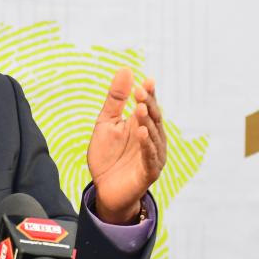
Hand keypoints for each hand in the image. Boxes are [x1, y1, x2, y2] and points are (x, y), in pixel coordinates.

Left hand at [87, 68, 166, 224]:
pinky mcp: (149, 172)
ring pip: (154, 136)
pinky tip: (142, 134)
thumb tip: (126, 69)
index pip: (149, 105)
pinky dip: (148, 145)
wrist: (104, 189)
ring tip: (140, 108)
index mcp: (143, 125)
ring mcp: (153, 155)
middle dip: (148, 104)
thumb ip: (116, 99)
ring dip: (147, 122)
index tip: (146, 81)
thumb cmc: (107, 156)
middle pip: (154, 118)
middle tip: (140, 91)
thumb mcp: (106, 123)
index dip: (149, 94)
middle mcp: (152, 138)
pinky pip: (150, 157)